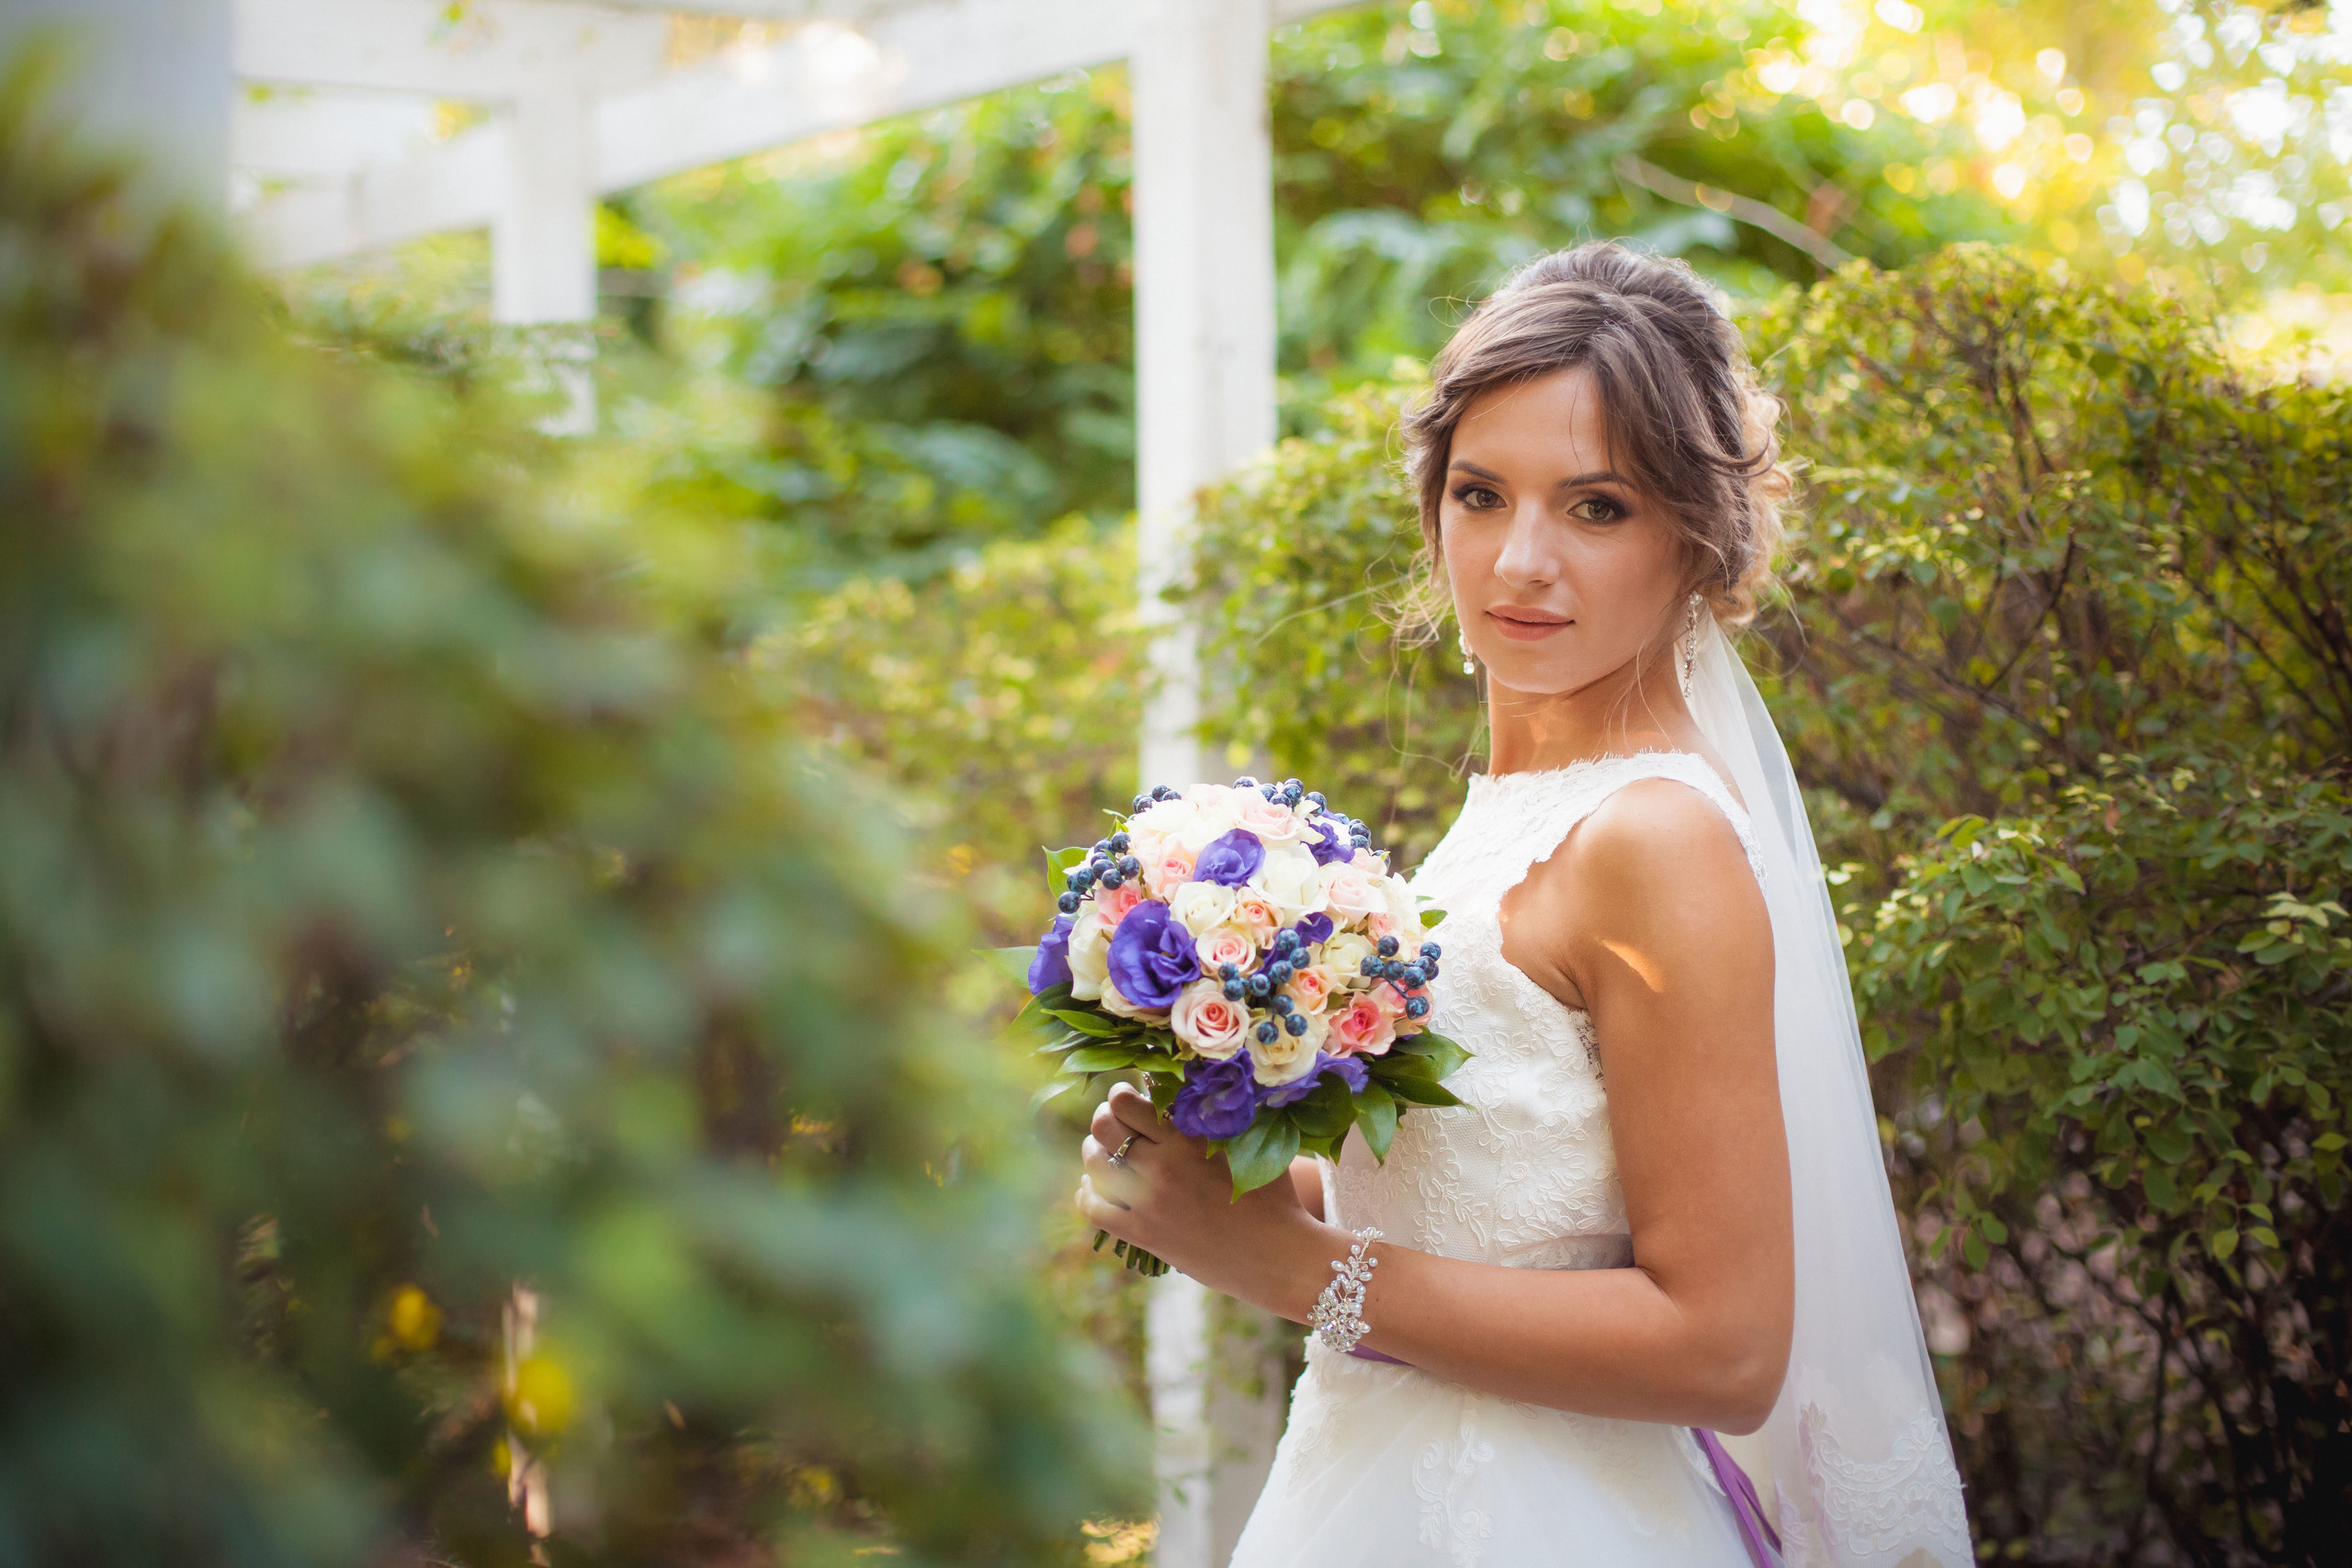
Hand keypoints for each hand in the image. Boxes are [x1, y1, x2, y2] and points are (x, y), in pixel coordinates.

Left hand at [1076, 1083, 1323, 1305]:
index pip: (1128, 1103)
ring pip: (1095, 1163)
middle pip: (1104, 1127)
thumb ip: (1220, 1115)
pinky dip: (1088, 1193)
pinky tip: (1096, 1187)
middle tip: (1114, 1122)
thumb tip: (1196, 1083)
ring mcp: (1150, 1202)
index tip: (1127, 1097)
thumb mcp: (1252, 1145)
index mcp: (1188, 1139)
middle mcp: (1163, 1166)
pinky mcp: (1144, 1235)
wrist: (1278, 1256)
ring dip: (1094, 1151)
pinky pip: (1094, 1208)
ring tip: (1103, 1150)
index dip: (1121, 1095)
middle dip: (1105, 1118)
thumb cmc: (1274, 1197)